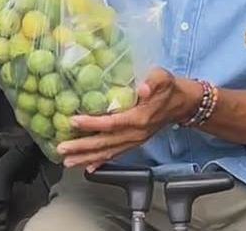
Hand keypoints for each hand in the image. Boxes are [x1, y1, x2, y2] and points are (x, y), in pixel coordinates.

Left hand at [56, 67, 196, 171]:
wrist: (183, 103)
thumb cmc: (169, 88)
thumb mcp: (163, 78)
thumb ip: (153, 81)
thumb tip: (143, 88)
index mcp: (140, 117)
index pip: (112, 122)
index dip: (92, 123)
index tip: (73, 121)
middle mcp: (136, 133)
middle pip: (105, 143)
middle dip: (82, 147)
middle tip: (62, 148)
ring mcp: (135, 141)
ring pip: (108, 152)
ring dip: (86, 158)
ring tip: (67, 161)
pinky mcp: (134, 143)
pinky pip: (115, 155)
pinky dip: (100, 162)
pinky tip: (88, 167)